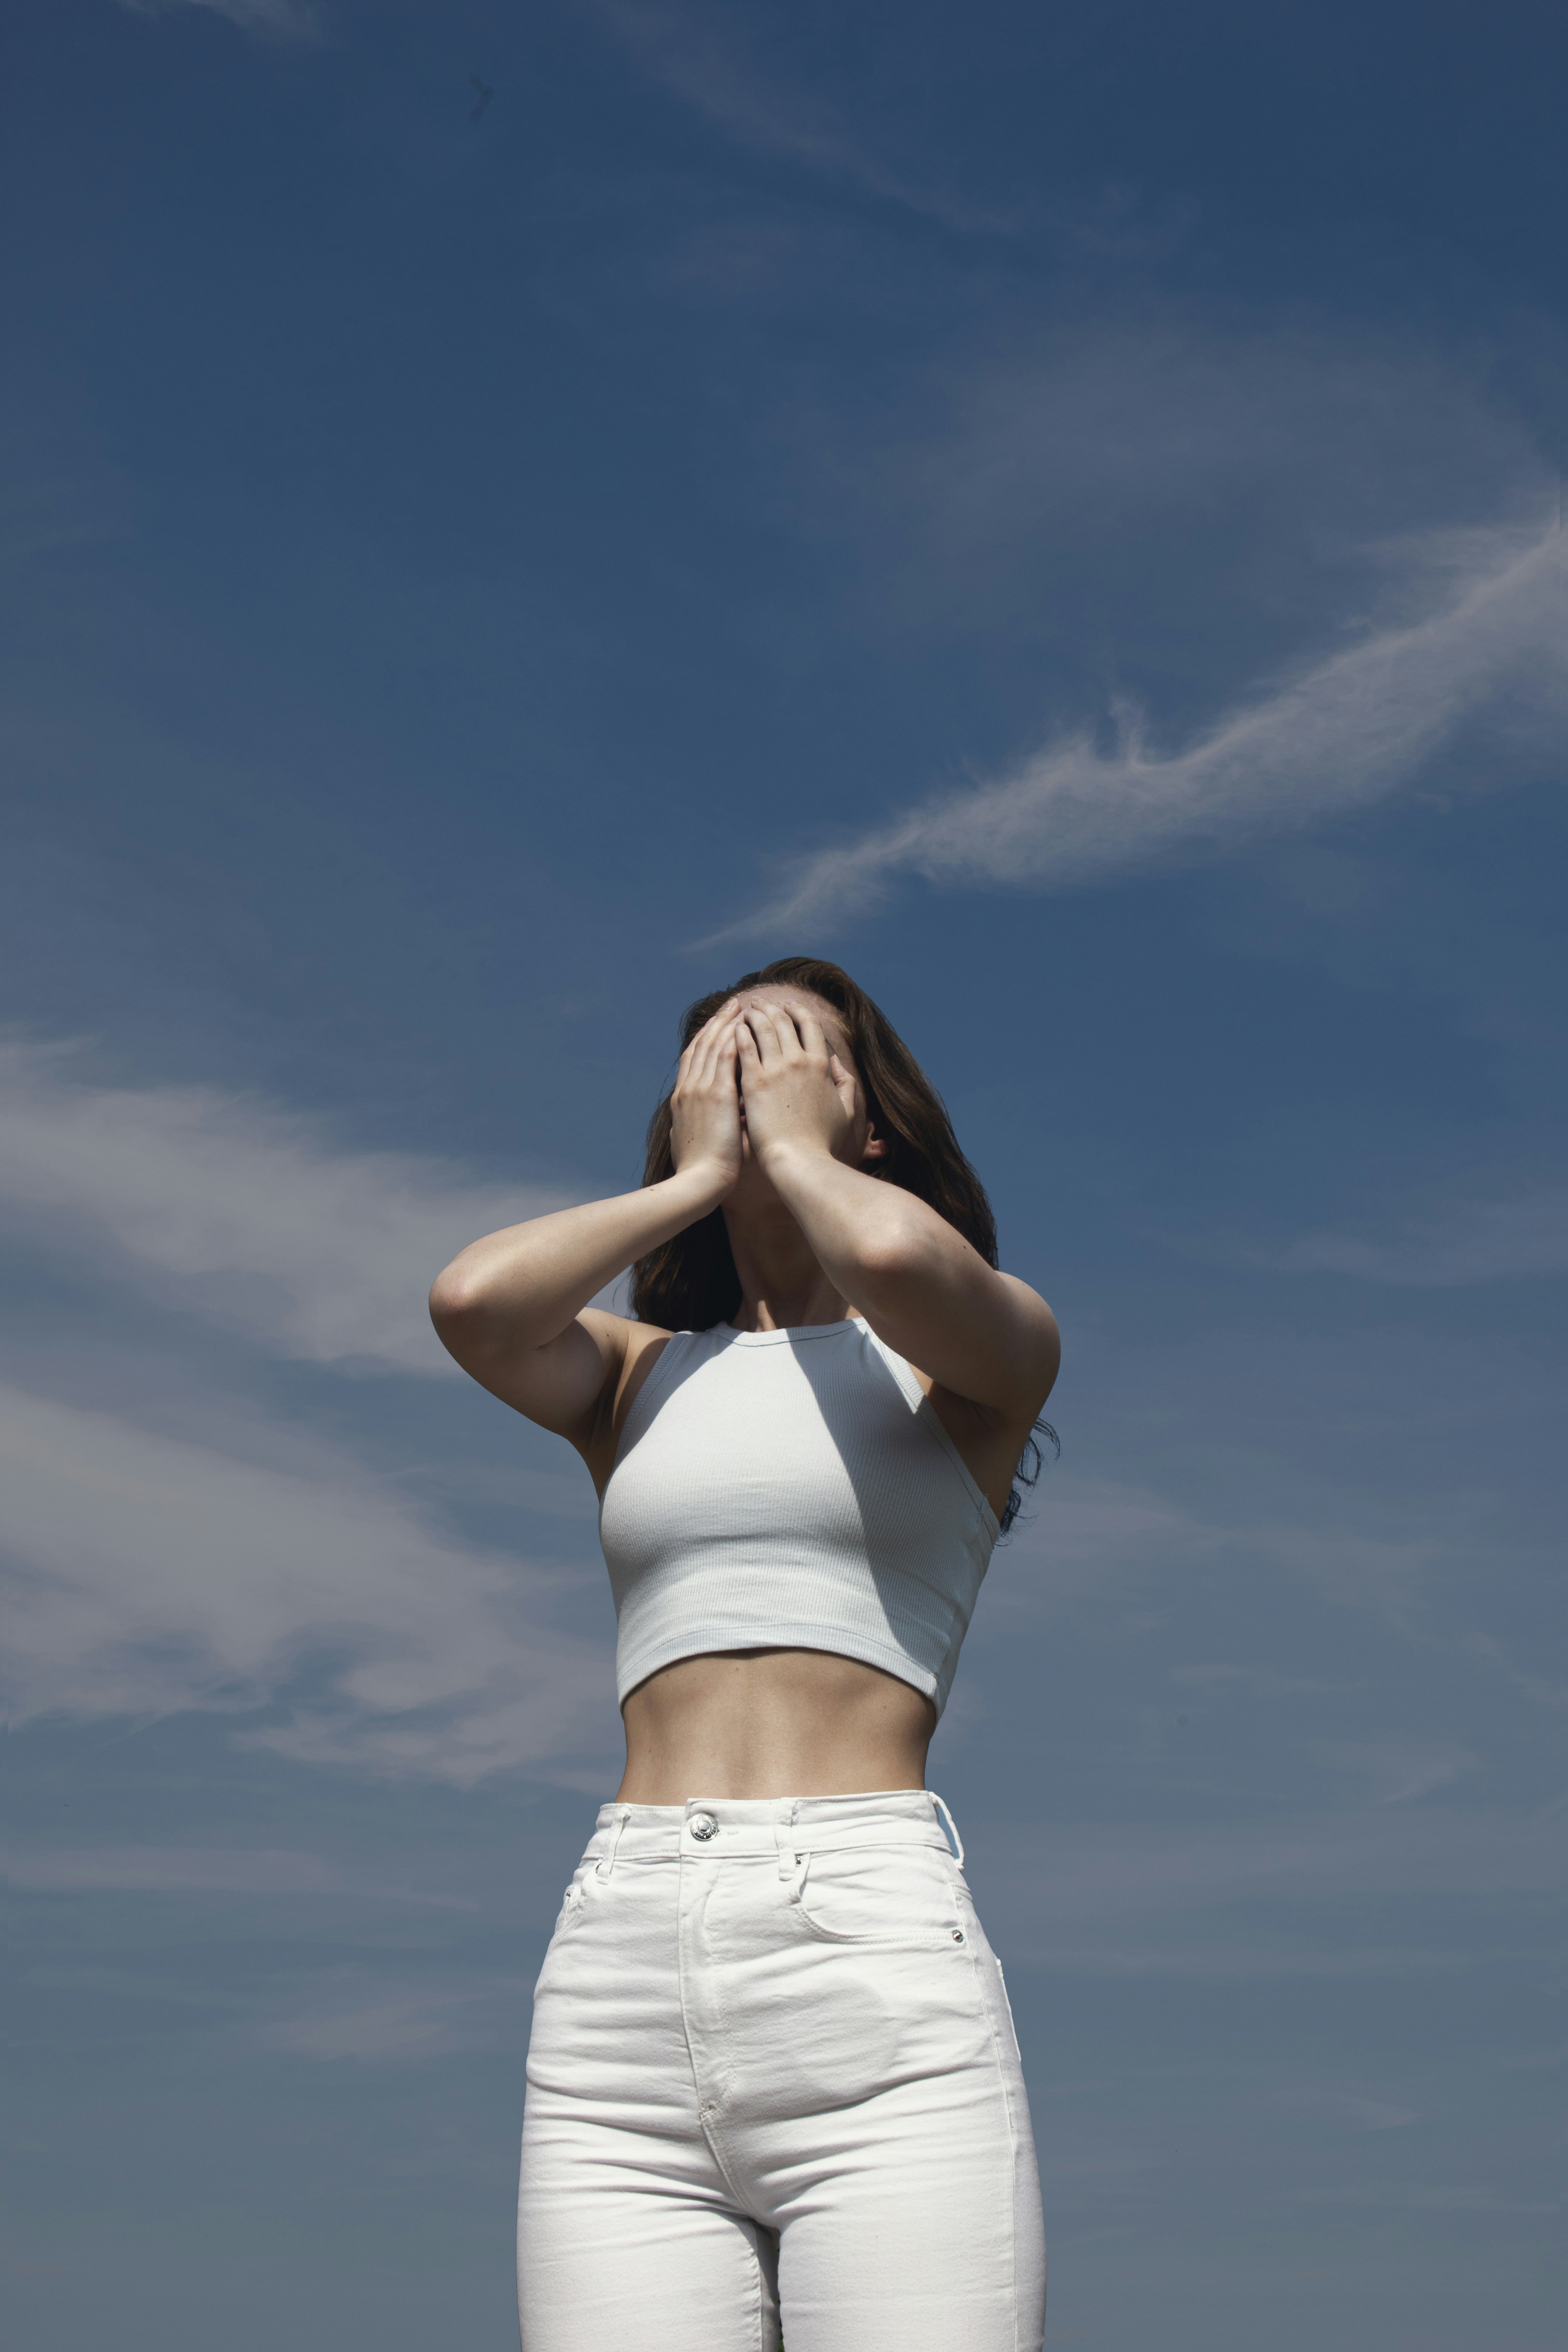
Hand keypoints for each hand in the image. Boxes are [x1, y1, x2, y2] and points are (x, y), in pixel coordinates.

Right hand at [668, 1001, 743, 1199]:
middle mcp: (689, 1089)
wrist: (698, 1183)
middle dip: (718, 1022)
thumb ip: (703, 1122)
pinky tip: (745, 1025)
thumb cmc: (702, 1171)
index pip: (694, 1058)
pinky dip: (734, 1038)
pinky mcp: (716, 1095)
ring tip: (742, 1005)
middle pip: (703, 1044)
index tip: (720, 1024)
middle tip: (733, 1004)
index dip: (707, 1037)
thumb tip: (718, 1115)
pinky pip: (725, 1057)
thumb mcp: (696, 1140)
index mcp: (683, 1099)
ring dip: (728, 1023)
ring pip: (714, 1045)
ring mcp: (701, 1090)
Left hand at [736, 1000, 860, 1171]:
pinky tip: (733, 1030)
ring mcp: (775, 1069)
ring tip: (744, 1012)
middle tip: (760, 1003)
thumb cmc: (821, 1142)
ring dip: (753, 1015)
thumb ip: (846, 1083)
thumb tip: (836, 1062)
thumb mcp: (845, 1111)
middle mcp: (799, 1060)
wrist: (798, 1160)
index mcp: (821, 1065)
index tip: (789, 1006)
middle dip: (771, 1007)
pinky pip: (744, 1047)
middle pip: (783, 1020)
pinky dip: (739, 1033)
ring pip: (762, 1027)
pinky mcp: (753, 1082)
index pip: (810, 1024)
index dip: (798, 1011)